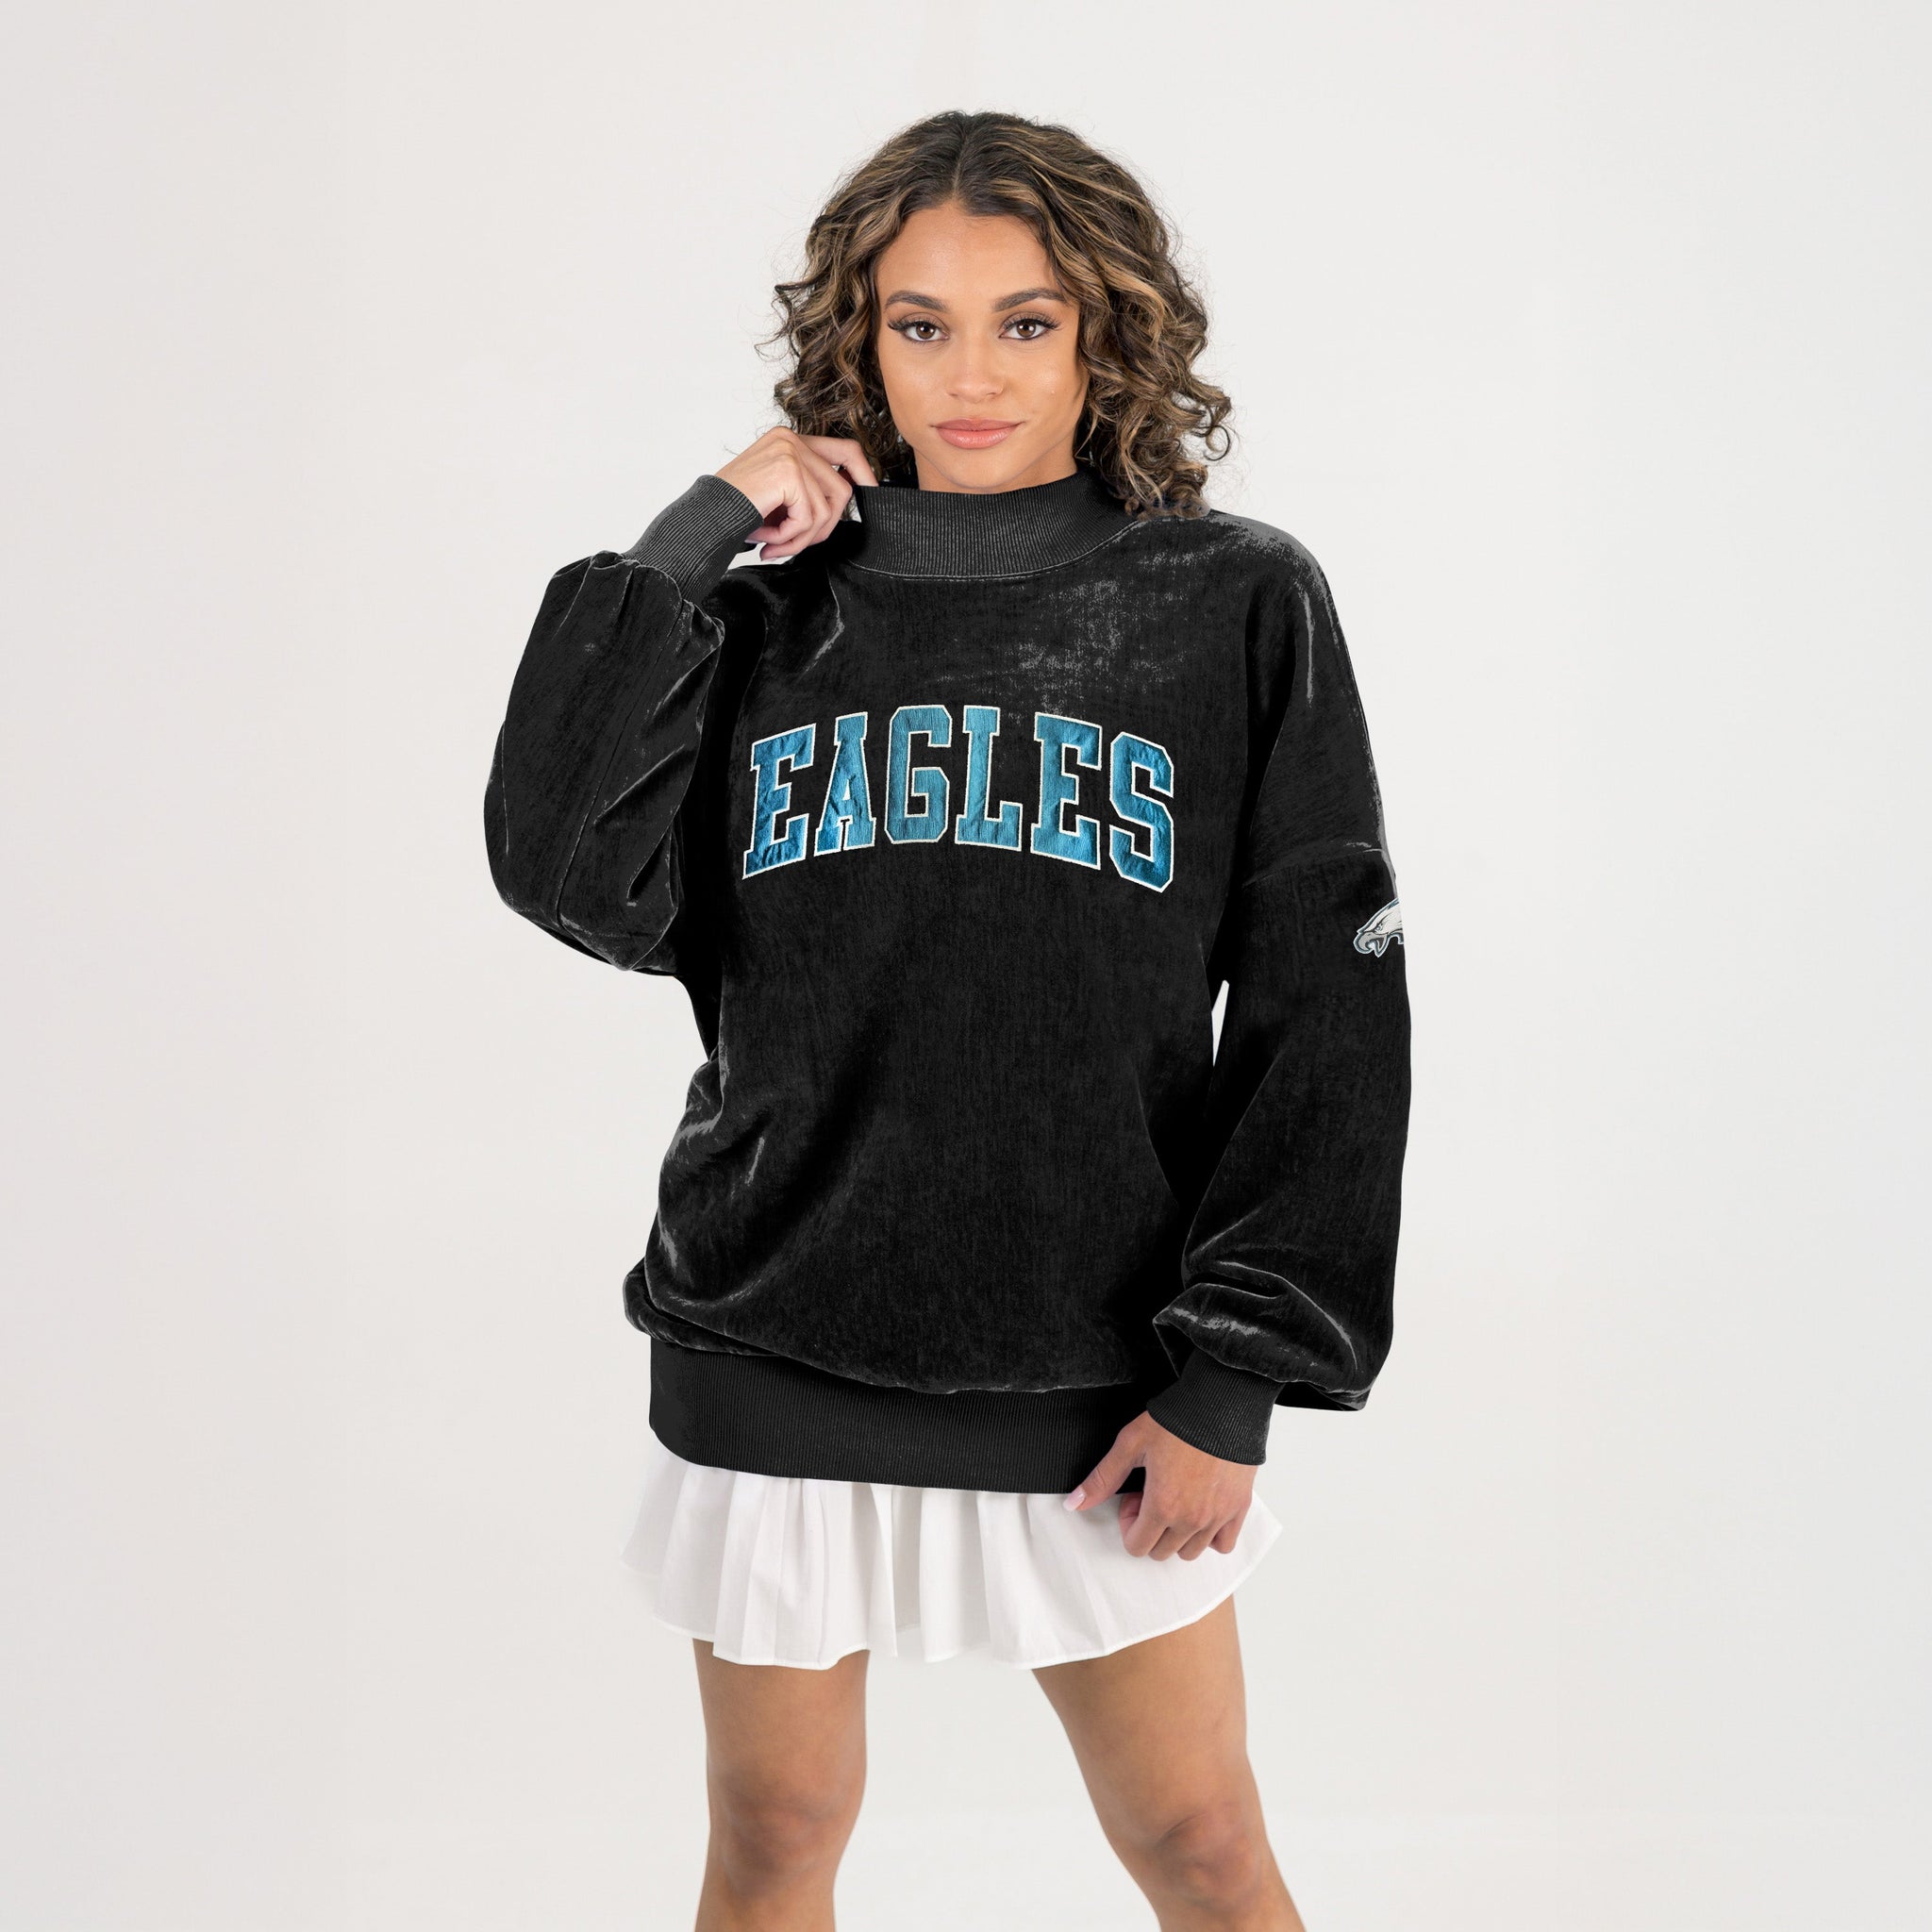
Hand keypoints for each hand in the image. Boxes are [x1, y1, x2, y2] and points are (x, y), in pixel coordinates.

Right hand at [715, 428, 877, 560]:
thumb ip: (807, 489)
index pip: (845, 450)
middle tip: (796, 544)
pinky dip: (790, 537)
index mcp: (790, 440)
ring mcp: (790, 452)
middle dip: (824, 526)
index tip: (870, 495)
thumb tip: (845, 502)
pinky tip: (767, 539)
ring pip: (827, 509)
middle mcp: (791, 440)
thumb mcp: (778, 495)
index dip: (864, 474)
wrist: (702, 518)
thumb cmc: (733, 511)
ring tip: (775, 544)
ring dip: (803, 537)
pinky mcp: (787, 472)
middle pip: (841, 489)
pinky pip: (809, 518)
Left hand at [1065, 1411, 1256, 1559]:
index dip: (1129, 1524)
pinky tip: (1202, 1510)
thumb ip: (1103, 1479)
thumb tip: (1074, 1504)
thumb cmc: (1178, 1419)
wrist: (1222, 1401)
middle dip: (1150, 1528)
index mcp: (1162, 1506)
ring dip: (1177, 1534)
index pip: (1137, 1547)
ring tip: (1178, 1499)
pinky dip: (1211, 1536)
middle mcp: (1191, 1519)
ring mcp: (1218, 1516)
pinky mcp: (1239, 1508)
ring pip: (1191, 1552)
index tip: (1135, 1497)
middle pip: (1161, 1552)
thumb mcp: (1131, 1444)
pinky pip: (1224, 1544)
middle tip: (1153, 1494)